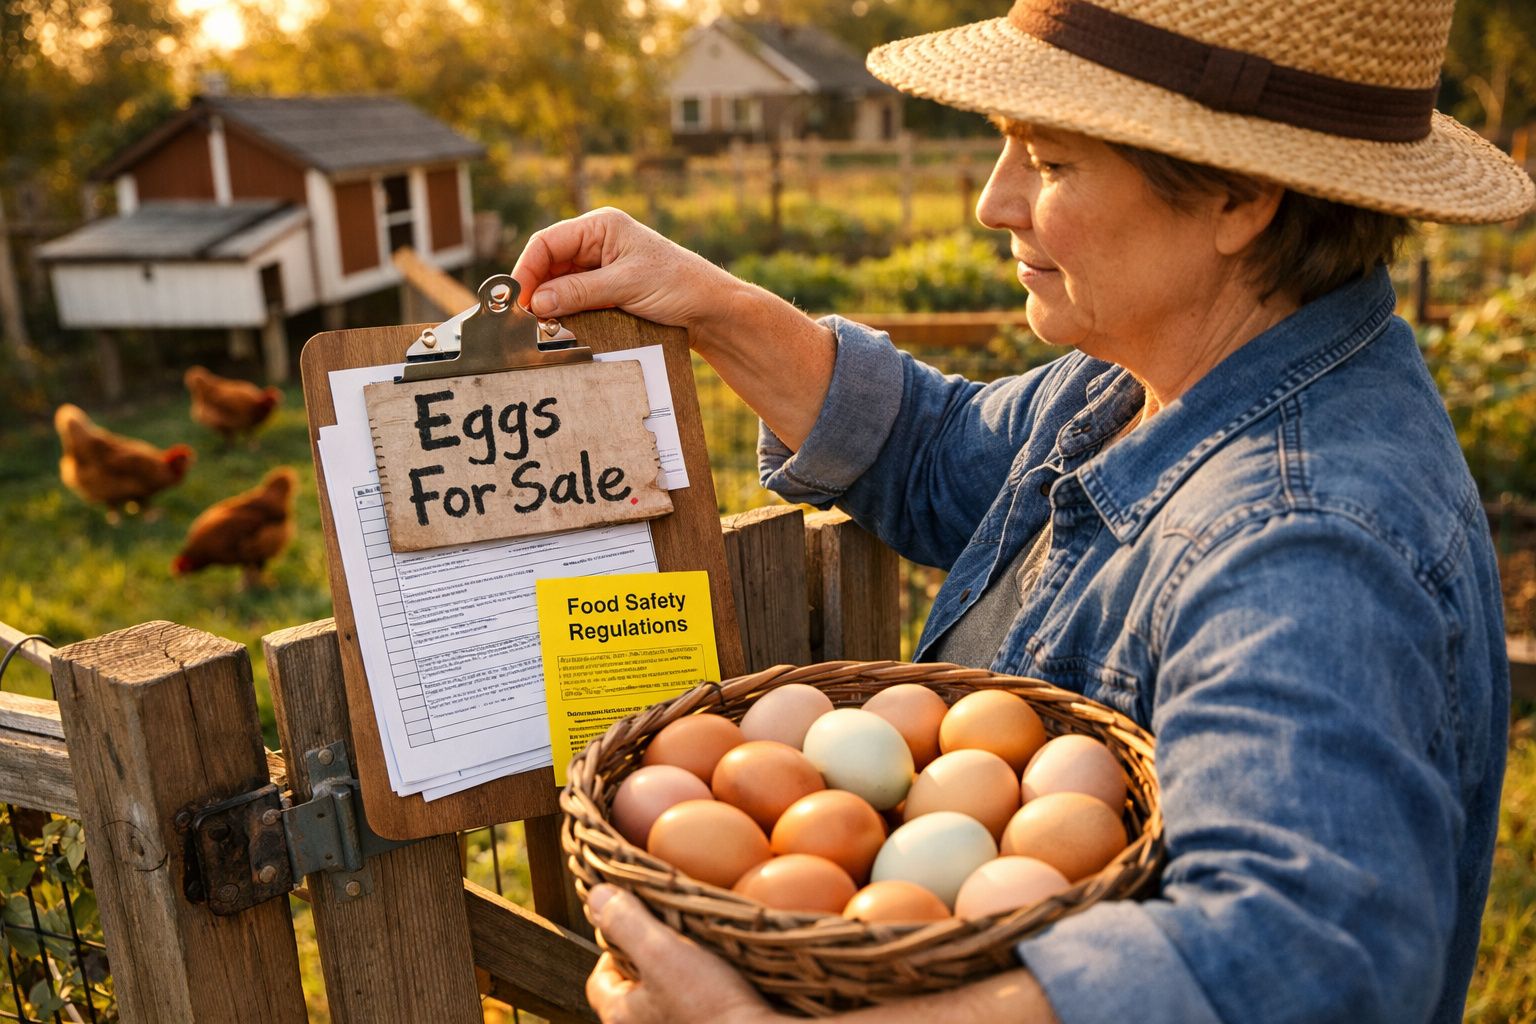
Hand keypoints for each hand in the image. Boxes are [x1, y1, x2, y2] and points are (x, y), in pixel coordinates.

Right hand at [512, 208, 739, 337]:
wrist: (710, 309)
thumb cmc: (677, 285)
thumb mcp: (625, 286)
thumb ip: (579, 292)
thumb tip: (537, 302)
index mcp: (601, 226)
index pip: (548, 242)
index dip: (528, 269)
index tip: (519, 300)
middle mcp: (596, 243)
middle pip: (549, 264)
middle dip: (537, 290)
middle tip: (526, 320)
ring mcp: (600, 268)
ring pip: (559, 285)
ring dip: (550, 304)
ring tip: (543, 326)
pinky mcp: (606, 291)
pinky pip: (574, 300)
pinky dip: (565, 313)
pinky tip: (562, 326)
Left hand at [584, 884, 782, 1023]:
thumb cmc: (711, 1007)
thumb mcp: (662, 953)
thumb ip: (627, 924)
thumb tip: (596, 896)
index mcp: (622, 1016)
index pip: (599, 981)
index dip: (611, 949)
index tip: (635, 927)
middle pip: (633, 986)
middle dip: (647, 956)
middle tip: (670, 931)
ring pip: (664, 994)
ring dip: (677, 969)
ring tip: (697, 946)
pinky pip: (693, 1003)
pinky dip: (701, 986)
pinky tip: (720, 971)